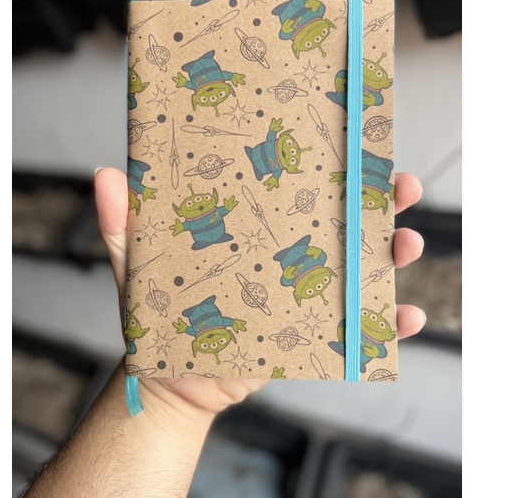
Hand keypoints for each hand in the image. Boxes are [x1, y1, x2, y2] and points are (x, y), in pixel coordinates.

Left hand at [94, 169, 424, 416]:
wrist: (172, 378)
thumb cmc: (159, 312)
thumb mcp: (139, 263)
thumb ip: (123, 223)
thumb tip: (108, 174)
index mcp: (259, 225)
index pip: (300, 185)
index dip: (329, 162)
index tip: (355, 138)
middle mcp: (291, 252)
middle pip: (345, 219)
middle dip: (382, 200)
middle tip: (400, 184)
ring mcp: (308, 291)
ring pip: (363, 266)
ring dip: (395, 253)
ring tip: (407, 245)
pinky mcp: (315, 333)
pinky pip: (361, 329)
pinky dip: (388, 326)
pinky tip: (406, 320)